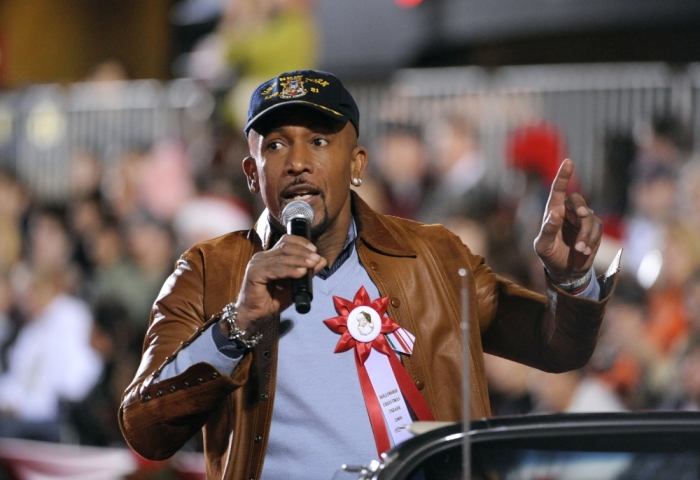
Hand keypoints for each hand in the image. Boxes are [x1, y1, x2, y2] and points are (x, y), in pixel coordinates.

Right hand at [219, 235, 327, 334]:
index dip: (301, 242)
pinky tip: (301, 272)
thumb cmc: (272, 301)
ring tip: (312, 264)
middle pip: (285, 247)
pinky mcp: (254, 274)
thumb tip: (321, 261)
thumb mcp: (294, 285)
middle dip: (303, 252)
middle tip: (316, 258)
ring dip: (299, 260)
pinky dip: (290, 270)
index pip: (285, 241)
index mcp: (269, 256)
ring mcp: (256, 264)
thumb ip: (306, 272)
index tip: (314, 250)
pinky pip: (275, 270)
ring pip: (282, 258)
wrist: (254, 316)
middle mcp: (261, 257)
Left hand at [533, 159, 602, 284]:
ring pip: (589, 218)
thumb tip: (555, 214)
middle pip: (577, 200)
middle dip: (580, 207)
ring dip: (585, 235)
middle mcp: (569, 212)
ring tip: (578, 250)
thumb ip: (547, 230)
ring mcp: (583, 220)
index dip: (563, 176)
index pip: (558, 190)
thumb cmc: (549, 255)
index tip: (568, 161)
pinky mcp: (594, 229)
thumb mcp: (542, 246)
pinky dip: (591, 240)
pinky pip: (597, 229)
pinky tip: (583, 251)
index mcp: (553, 211)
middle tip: (583, 215)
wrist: (565, 271)